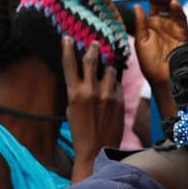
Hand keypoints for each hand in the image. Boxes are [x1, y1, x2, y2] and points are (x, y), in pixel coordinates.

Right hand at [62, 37, 122, 168]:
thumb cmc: (81, 131)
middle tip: (95, 42)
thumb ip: (77, 92)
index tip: (67, 38)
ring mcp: (108, 95)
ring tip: (105, 72)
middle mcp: (91, 91)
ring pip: (109, 70)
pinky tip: (112, 92)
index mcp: (75, 93)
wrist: (97, 150)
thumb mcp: (71, 110)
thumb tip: (83, 77)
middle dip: (93, 48)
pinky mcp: (120, 100)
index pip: (69, 64)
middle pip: (92, 60)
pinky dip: (115, 85)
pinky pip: (118, 85)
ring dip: (107, 69)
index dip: (67, 48)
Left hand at [132, 0, 187, 90]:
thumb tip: (137, 5)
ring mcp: (174, 28)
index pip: (153, 6)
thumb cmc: (150, 64)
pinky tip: (173, 4)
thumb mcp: (141, 42)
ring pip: (174, 9)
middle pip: (165, 5)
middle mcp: (164, 24)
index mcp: (152, 25)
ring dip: (170, 0)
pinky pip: (182, 20)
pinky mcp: (183, 34)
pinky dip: (179, 11)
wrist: (163, 79)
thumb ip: (140, 24)